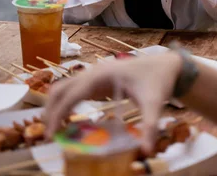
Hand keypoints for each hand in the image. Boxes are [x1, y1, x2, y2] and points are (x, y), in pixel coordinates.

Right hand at [44, 52, 182, 154]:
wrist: (167, 65)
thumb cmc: (158, 81)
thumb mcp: (155, 103)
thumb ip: (150, 125)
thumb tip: (146, 151)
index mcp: (102, 75)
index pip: (72, 94)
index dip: (58, 113)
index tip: (51, 134)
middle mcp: (93, 72)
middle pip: (61, 89)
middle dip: (51, 110)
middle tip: (49, 135)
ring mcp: (94, 75)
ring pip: (64, 88)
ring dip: (56, 106)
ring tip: (56, 130)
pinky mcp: (98, 80)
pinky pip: (74, 91)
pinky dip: (66, 104)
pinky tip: (69, 121)